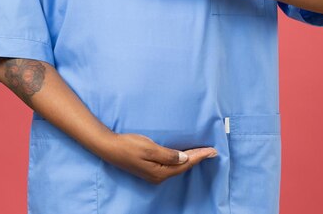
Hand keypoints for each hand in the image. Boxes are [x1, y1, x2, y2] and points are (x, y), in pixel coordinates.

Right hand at [98, 131, 217, 184]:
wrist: (109, 147)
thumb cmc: (128, 145)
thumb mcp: (150, 148)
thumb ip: (168, 154)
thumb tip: (185, 158)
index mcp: (160, 172)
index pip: (185, 163)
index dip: (200, 156)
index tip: (212, 151)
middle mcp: (158, 176)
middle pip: (183, 167)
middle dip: (198, 158)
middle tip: (212, 151)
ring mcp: (153, 174)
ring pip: (177, 167)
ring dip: (190, 159)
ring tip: (202, 153)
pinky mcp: (149, 169)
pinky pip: (170, 165)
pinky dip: (180, 159)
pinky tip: (183, 156)